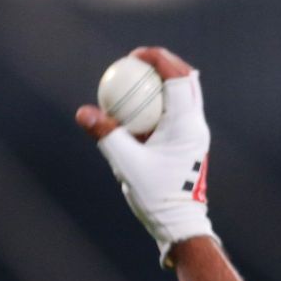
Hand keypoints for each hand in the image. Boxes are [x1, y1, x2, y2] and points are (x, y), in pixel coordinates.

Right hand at [75, 47, 215, 263]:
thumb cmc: (157, 198)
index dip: (158, 58)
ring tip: (138, 78)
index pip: (178, 78)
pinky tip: (139, 107)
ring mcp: (197, 135)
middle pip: (187, 79)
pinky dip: (162, 102)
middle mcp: (197, 126)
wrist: (181, 226)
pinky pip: (179, 112)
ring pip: (186, 95)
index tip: (135, 55)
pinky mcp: (192, 144)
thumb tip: (83, 112)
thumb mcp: (126, 165)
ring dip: (165, 81)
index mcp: (187, 125)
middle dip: (164, 63)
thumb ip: (106, 135)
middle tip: (137, 60)